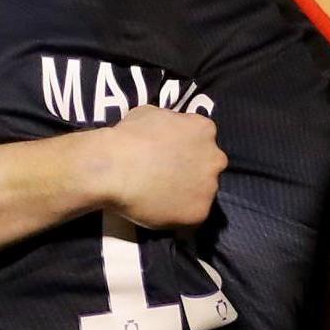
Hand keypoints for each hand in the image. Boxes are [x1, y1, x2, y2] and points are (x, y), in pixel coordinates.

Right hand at [82, 107, 226, 228]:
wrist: (115, 168)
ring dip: (187, 194)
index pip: (202, 138)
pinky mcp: (199, 213)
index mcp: (204, 129)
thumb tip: (164, 132)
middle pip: (209, 166)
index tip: (170, 155)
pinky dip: (178, 215)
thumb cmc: (127, 137)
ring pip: (202, 192)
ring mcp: (209, 187)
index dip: (186, 148)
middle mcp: (214, 158)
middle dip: (193, 170)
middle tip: (168, 177)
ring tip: (160, 196)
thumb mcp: (149, 114)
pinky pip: (191, 215)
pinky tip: (158, 210)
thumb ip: (168, 123)